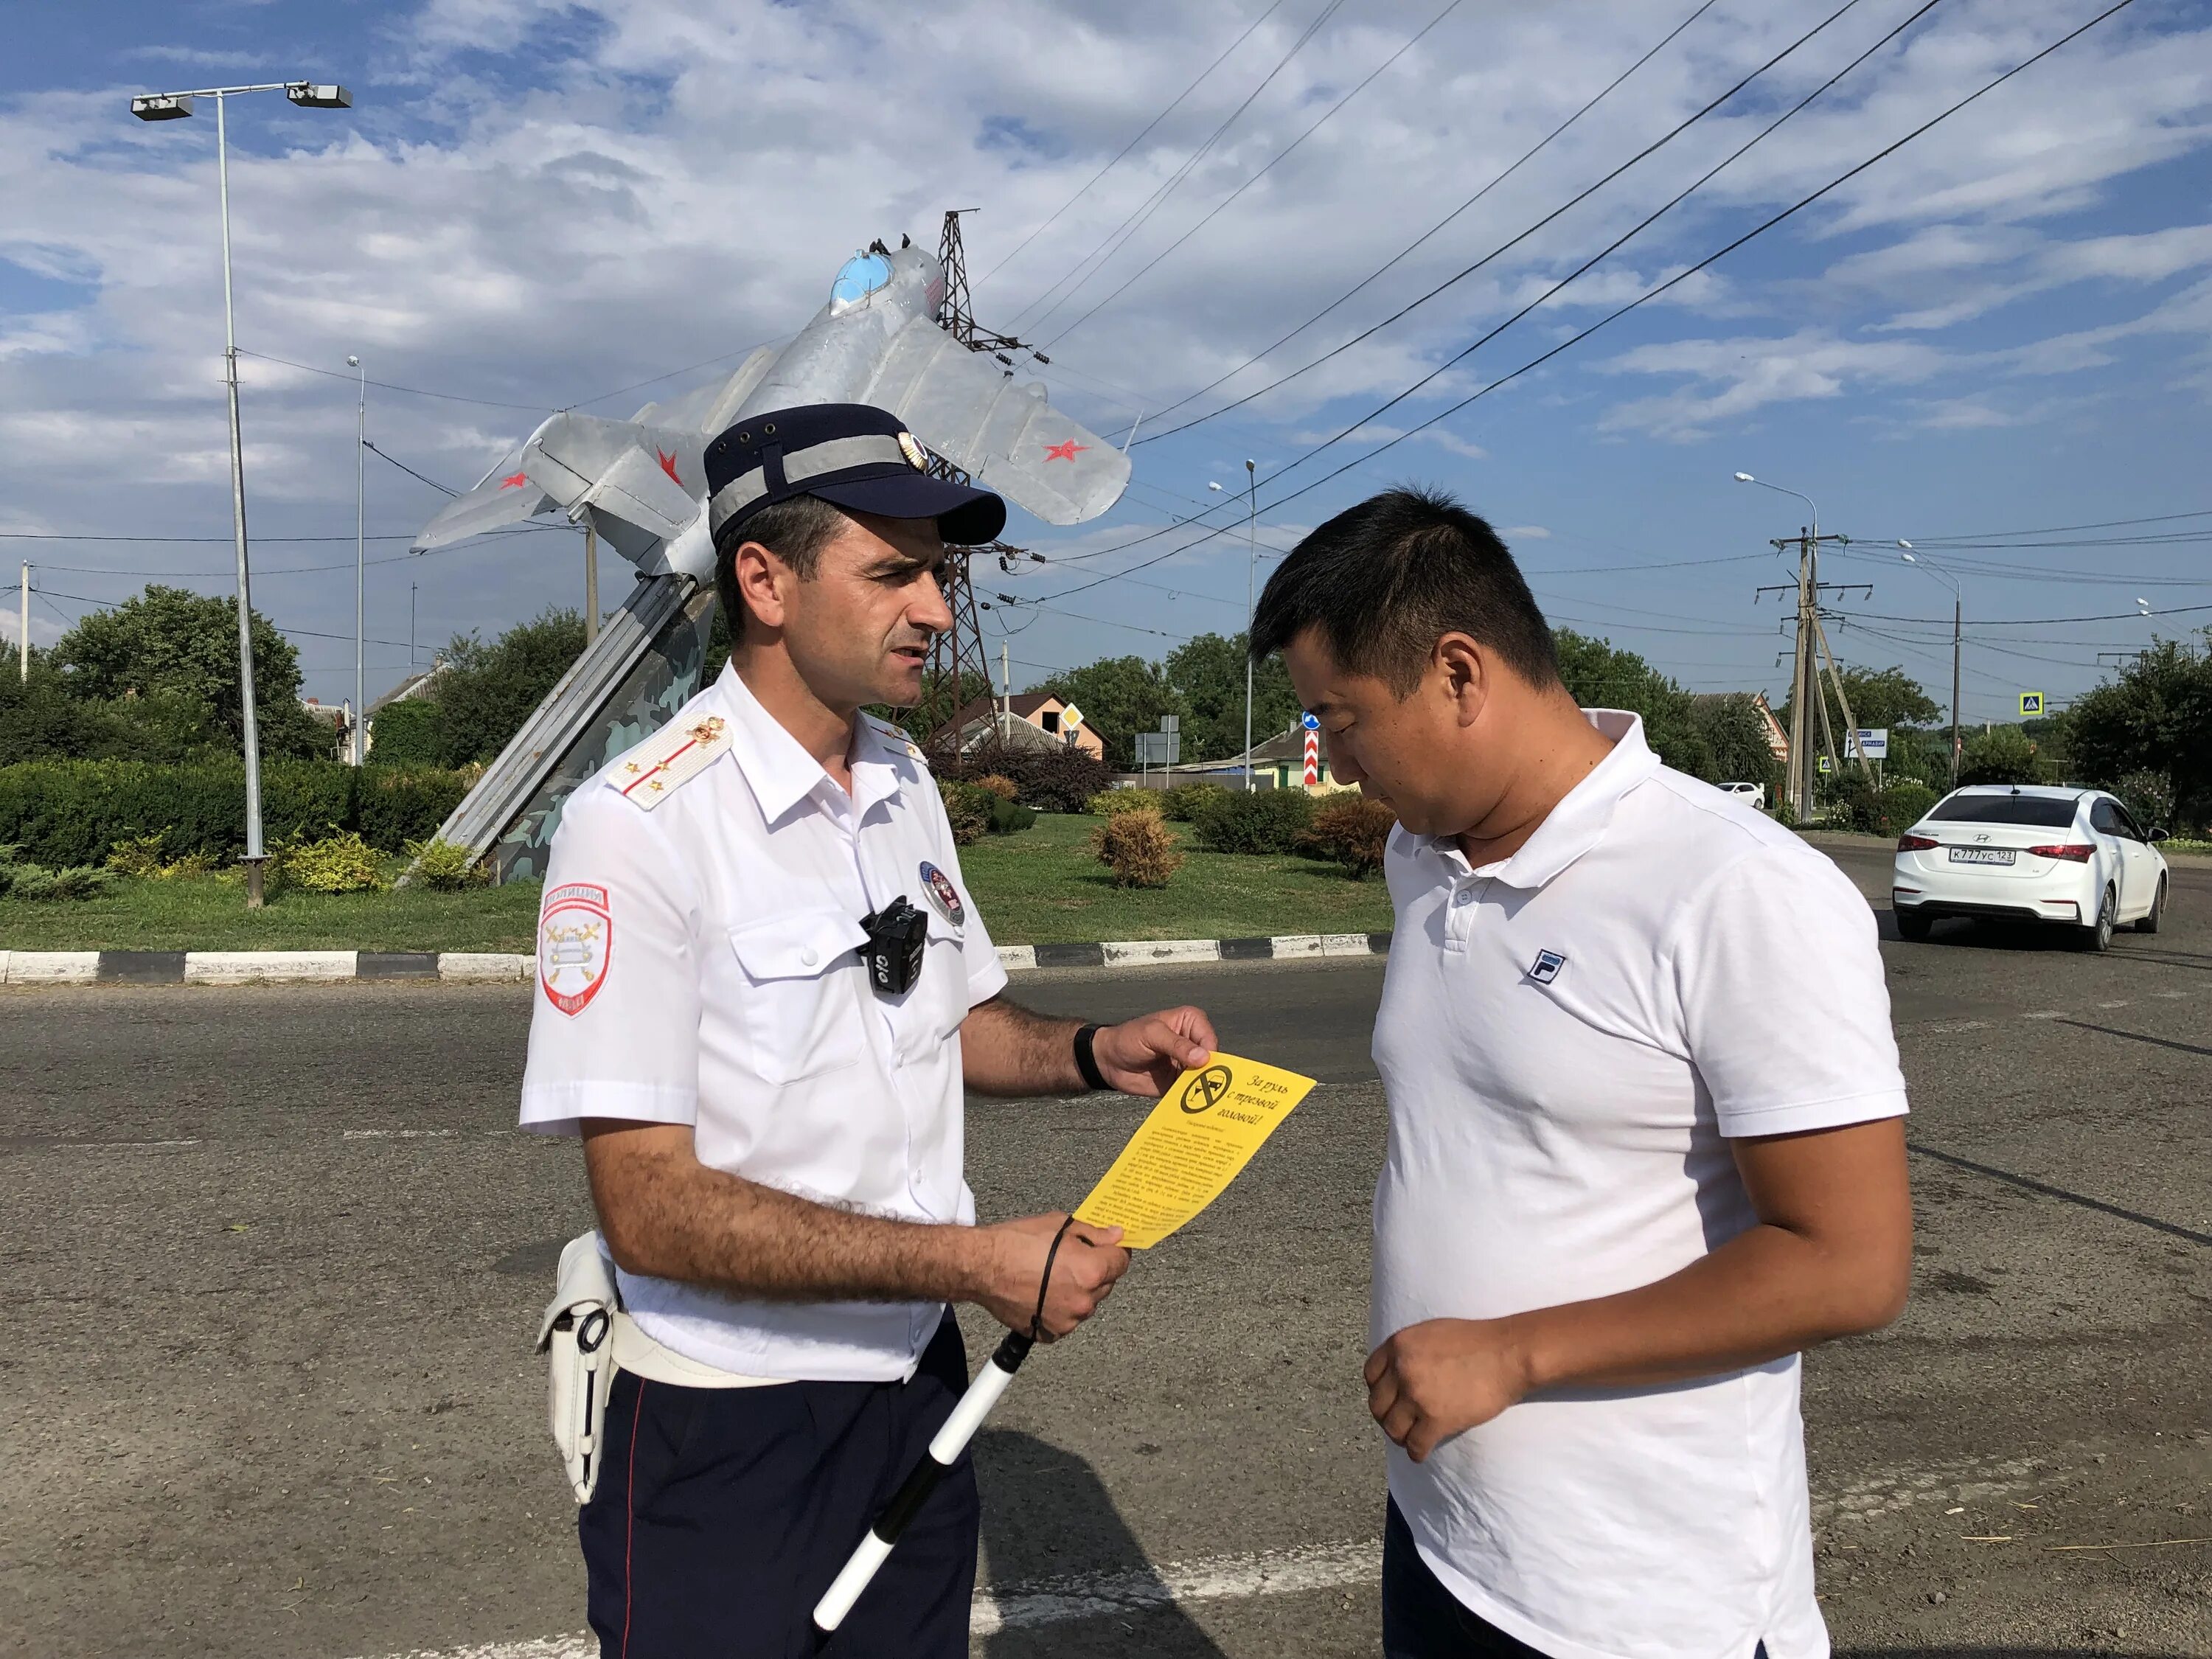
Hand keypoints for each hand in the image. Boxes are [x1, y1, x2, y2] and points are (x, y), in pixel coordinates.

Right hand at [973, 1212, 1129, 1339]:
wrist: (982, 1266)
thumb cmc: (1017, 1241)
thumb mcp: (1060, 1225)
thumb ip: (1094, 1234)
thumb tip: (1116, 1236)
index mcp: (1091, 1272)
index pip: (1122, 1262)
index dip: (1115, 1251)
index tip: (1107, 1247)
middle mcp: (1084, 1301)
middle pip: (1105, 1284)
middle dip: (1095, 1271)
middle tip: (1072, 1258)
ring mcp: (1067, 1321)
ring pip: (1086, 1304)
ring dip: (1078, 1291)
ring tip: (1052, 1276)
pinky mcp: (1049, 1332)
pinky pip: (1066, 1320)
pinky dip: (1060, 1309)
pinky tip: (1043, 1293)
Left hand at [1091, 1005, 1217, 1096]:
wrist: (1108, 1061)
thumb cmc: (1128, 1038)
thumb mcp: (1151, 1035)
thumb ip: (1177, 1045)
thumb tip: (1203, 1057)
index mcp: (1190, 1022)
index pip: (1209, 1039)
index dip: (1209, 1054)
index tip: (1203, 1067)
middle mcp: (1193, 1043)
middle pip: (1213, 1060)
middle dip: (1211, 1074)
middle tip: (1210, 1087)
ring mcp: (1188, 1065)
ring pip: (1205, 1078)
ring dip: (1204, 1089)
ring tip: (1203, 1099)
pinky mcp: (1181, 1083)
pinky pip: (1193, 1092)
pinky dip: (1194, 1099)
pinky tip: (1194, 1107)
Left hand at [1365, 1319, 1535, 1461]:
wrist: (1508, 1354)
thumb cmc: (1475, 1341)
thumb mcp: (1430, 1333)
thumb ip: (1407, 1352)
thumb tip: (1395, 1373)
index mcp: (1398, 1344)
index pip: (1370, 1375)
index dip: (1378, 1390)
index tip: (1389, 1399)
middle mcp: (1402, 1369)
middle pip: (1377, 1405)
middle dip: (1386, 1416)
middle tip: (1399, 1422)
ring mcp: (1417, 1395)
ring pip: (1393, 1429)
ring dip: (1400, 1437)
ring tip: (1411, 1438)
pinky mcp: (1437, 1419)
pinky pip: (1415, 1445)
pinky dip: (1416, 1453)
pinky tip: (1422, 1452)